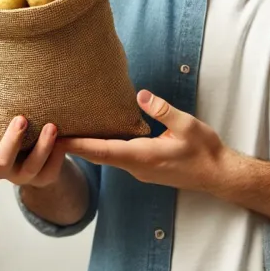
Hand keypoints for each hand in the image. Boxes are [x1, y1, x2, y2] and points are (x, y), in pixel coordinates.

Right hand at [0, 98, 68, 188]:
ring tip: (51, 126)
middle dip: (11, 141)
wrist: (37, 162)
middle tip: (21, 119)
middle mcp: (0, 169)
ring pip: (31, 166)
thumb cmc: (11, 136)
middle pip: (1, 161)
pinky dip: (57, 154)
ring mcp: (22, 176)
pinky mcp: (43, 179)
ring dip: (42, 146)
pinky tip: (63, 139)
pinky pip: (51, 170)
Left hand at [63, 90, 236, 193]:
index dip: (78, 145)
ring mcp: (140, 170)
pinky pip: (118, 158)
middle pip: (99, 156)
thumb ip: (162, 110)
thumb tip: (140, 95)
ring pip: (107, 158)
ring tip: (67, 133)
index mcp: (144, 156)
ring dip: (87, 147)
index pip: (103, 151)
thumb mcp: (187, 125)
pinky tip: (96, 137)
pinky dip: (102, 149)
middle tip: (51, 133)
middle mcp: (137, 167)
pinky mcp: (145, 168)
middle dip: (74, 146)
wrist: (218, 175)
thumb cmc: (204, 151)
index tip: (57, 140)